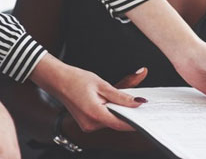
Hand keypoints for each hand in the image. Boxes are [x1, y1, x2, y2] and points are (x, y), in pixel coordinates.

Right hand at [29, 54, 146, 131]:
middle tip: (139, 99)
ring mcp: (88, 125)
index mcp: (95, 115)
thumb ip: (122, 95)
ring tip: (121, 95)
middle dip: (128, 112)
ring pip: (111, 120)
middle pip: (117, 122)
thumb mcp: (102, 84)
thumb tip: (139, 102)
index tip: (149, 115)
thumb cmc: (76, 79)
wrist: (57, 80)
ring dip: (119, 110)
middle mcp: (91, 124)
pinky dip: (110, 110)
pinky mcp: (87, 123)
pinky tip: (111, 100)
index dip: (136, 120)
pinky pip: (104, 119)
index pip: (122, 123)